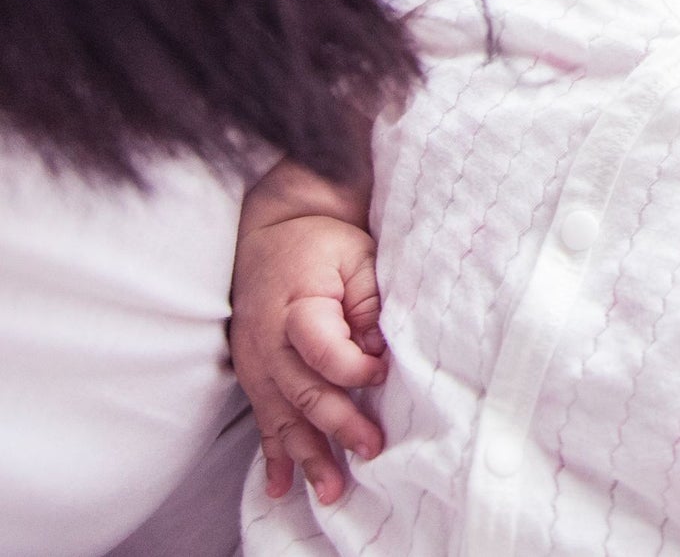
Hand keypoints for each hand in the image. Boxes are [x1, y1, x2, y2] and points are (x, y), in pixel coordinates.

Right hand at [230, 214, 388, 503]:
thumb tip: (378, 349)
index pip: (324, 353)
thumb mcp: (355, 257)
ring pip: (282, 417)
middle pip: (304, 392)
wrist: (274, 231)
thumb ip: (366, 302)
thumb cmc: (322, 243)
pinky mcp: (253, 374)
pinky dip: (272, 455)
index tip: (383, 372)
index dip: (356, 368)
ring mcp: (256, 363)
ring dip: (306, 456)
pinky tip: (280, 488)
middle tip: (372, 449)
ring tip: (330, 491)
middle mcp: (268, 342)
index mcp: (296, 309)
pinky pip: (263, 420)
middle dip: (338, 426)